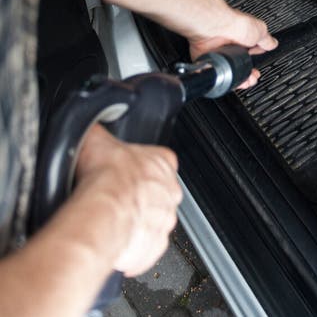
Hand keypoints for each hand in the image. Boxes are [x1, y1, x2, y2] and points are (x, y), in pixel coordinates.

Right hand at [75, 125, 182, 276]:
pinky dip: (131, 249)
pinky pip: (144, 249)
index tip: (125, 172)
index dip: (140, 167)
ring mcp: (163, 221)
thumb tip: (90, 124)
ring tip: (111, 222)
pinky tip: (113, 242)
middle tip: (115, 199)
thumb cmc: (104, 176)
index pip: (159, 161)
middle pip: (156, 193)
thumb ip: (98, 132)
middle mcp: (169, 192)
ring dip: (134, 222)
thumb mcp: (96, 140)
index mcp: (162, 163)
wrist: (102, 212)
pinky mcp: (154, 247)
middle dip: (138, 197)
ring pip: (151, 222)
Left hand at [187, 0, 277, 89]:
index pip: (252, 55)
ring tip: (242, 80)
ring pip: (230, 72)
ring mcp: (220, 53)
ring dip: (237, 78)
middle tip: (250, 78)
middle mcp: (231, 46)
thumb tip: (273, 43)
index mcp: (244, 38)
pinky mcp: (210, 59)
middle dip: (247, 75)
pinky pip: (216, 73)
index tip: (257, 72)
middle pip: (240, 66)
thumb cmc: (235, 24)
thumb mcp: (260, 30)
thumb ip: (267, 40)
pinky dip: (221, 78)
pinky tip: (227, 79)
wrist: (216, 27)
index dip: (255, 65)